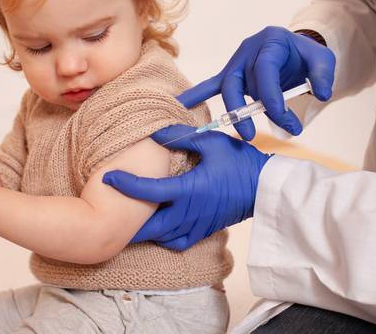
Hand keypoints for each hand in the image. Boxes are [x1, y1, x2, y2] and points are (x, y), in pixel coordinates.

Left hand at [103, 124, 271, 249]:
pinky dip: (165, 239)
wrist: (266, 187)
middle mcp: (190, 212)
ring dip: (146, 232)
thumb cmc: (240, 163)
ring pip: (163, 237)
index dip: (126, 185)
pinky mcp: (205, 230)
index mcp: (188, 189)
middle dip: (129, 224)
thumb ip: (182, 137)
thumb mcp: (212, 142)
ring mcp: (198, 224)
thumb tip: (156, 133)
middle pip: (151, 226)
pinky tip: (160, 229)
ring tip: (130, 223)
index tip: (109, 178)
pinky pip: (179, 242)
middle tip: (110, 217)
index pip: (149, 191)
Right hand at [177, 26, 334, 139]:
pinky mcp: (231, 74)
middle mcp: (250, 49)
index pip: (266, 70)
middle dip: (248, 110)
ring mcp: (237, 62)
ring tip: (245, 134)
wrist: (295, 51)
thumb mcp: (322, 59)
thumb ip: (323, 74)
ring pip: (228, 86)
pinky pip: (211, 84)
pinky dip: (196, 94)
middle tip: (258, 134)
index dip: (271, 95)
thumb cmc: (306, 56)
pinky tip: (181, 103)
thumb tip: (321, 94)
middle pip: (241, 80)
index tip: (282, 116)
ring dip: (233, 111)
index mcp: (272, 41)